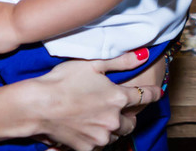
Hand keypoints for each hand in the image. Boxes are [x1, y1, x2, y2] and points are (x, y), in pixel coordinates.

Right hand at [28, 51, 161, 150]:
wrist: (38, 105)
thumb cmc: (62, 80)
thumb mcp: (92, 64)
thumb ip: (120, 61)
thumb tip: (144, 55)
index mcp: (117, 98)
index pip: (144, 97)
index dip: (152, 93)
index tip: (157, 92)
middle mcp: (113, 120)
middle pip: (131, 122)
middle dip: (129, 116)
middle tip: (121, 110)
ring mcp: (100, 137)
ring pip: (116, 135)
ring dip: (113, 128)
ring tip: (101, 119)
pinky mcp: (87, 148)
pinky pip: (98, 145)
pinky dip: (95, 138)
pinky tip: (86, 129)